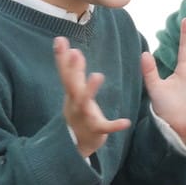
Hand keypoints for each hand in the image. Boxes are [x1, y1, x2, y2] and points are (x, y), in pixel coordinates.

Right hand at [54, 37, 130, 157]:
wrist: (77, 145)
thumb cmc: (78, 112)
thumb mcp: (74, 92)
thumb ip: (75, 73)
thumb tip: (74, 50)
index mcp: (71, 93)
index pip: (65, 73)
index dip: (61, 57)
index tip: (60, 39)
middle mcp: (75, 103)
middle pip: (71, 85)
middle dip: (73, 70)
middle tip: (76, 53)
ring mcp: (84, 116)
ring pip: (85, 103)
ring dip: (90, 89)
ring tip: (98, 75)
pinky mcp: (96, 130)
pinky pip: (105, 127)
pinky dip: (114, 125)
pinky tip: (126, 122)